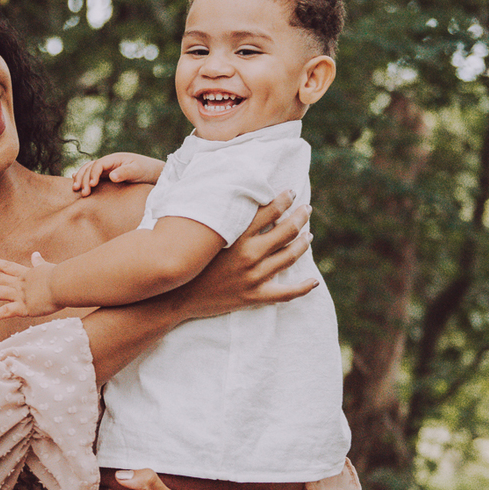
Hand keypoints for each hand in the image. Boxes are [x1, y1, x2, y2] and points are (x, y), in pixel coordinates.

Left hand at [0, 251, 56, 321]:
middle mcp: (20, 283)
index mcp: (26, 274)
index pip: (8, 267)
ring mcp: (20, 295)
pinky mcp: (23, 308)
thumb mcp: (47, 267)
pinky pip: (5, 312)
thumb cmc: (61, 276)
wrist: (64, 284)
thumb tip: (36, 254)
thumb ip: (39, 262)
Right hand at [70, 152, 164, 194]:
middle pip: (90, 167)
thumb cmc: (146, 170)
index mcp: (114, 159)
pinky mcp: (106, 176)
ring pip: (88, 171)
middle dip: (84, 178)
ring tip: (75, 189)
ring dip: (81, 179)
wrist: (152, 173)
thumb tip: (111, 176)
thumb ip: (125, 172)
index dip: (93, 174)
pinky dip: (84, 178)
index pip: (98, 164)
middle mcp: (108, 163)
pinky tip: (76, 182)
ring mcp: (106, 169)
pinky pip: (92, 175)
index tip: (93, 185)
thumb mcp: (137, 170)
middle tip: (83, 192)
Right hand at [178, 190, 314, 319]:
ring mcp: (254, 277)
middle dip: (300, 217)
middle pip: (286, 232)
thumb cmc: (186, 261)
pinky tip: (313, 281)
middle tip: (307, 209)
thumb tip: (228, 196)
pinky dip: (302, 288)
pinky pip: (286, 293)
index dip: (284, 199)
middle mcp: (249, 255)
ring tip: (308, 235)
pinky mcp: (254, 296)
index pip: (269, 212)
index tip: (291, 192)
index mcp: (237, 236)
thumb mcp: (202, 234)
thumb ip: (218, 216)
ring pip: (290, 257)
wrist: (175, 297)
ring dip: (303, 244)